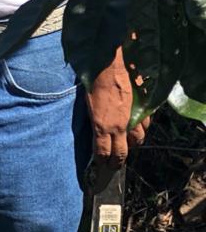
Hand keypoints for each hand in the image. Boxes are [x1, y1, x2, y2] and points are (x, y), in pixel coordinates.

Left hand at [86, 51, 149, 166]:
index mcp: (101, 126)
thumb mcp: (87, 103)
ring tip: (127, 145)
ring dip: (132, 145)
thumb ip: (93, 119)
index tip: (100, 164)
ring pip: (137, 140)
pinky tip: (138, 127)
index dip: (101, 161)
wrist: (108, 66)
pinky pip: (145, 125)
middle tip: (113, 165)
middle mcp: (118, 127)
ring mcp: (132, 119)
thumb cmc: (92, 81)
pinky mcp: (141, 109)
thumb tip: (95, 128)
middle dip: (117, 162)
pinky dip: (142, 129)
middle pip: (121, 153)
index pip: (102, 152)